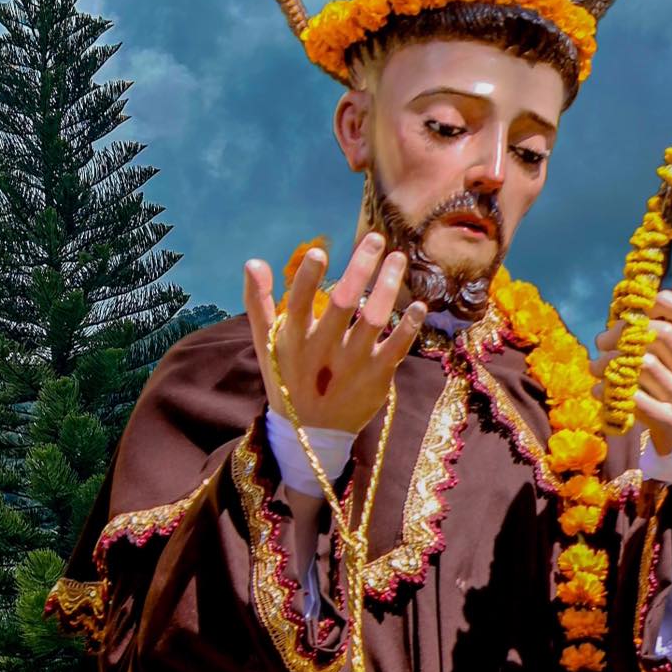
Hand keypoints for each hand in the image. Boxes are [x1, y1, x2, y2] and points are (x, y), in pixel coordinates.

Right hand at [243, 233, 426, 434]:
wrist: (310, 432)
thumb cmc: (287, 378)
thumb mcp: (267, 345)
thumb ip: (258, 303)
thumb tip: (253, 262)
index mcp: (294, 341)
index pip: (299, 305)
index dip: (308, 279)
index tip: (319, 251)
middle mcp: (323, 351)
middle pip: (344, 304)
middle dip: (360, 268)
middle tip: (375, 239)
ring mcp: (352, 365)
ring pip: (375, 319)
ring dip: (388, 286)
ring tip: (397, 259)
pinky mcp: (376, 378)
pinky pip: (397, 348)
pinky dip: (410, 326)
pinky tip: (418, 304)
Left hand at [593, 290, 671, 511]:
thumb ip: (665, 345)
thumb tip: (623, 315)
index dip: (666, 303)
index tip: (637, 306)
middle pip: (660, 334)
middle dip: (622, 331)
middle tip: (602, 341)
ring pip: (642, 364)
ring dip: (608, 361)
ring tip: (596, 367)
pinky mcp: (670, 422)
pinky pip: (634, 399)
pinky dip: (609, 390)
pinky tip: (601, 389)